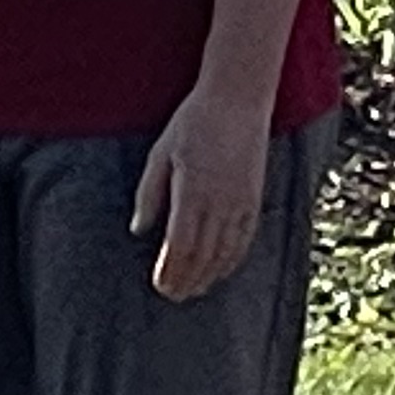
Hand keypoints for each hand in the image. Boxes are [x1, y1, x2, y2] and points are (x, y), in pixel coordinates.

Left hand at [131, 94, 271, 301]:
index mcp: (193, 193)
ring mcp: (242, 201)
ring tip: (194, 290)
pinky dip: (233, 258)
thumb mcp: (160, 154)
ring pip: (226, 251)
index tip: (159, 286)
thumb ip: (150, 194)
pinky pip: (246, 237)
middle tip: (173, 297)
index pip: (181, 246)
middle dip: (187, 279)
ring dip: (210, 275)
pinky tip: (223, 269)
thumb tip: (139, 230)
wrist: (238, 97)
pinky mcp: (255, 196)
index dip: (171, 271)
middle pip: (203, 255)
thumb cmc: (193, 122)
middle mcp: (221, 202)